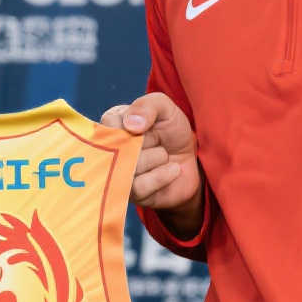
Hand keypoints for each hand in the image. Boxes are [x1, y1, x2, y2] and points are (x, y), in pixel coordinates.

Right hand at [100, 93, 202, 227]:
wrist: (192, 161)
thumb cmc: (172, 131)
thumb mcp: (164, 109)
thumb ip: (146, 107)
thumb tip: (130, 125)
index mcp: (111, 125)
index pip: (110, 124)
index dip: (135, 126)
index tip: (148, 126)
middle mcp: (109, 150)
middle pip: (119, 146)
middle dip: (148, 141)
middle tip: (158, 140)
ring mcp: (117, 173)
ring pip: (128, 167)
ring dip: (156, 158)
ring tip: (164, 155)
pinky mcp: (130, 194)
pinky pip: (139, 187)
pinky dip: (161, 176)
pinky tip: (172, 169)